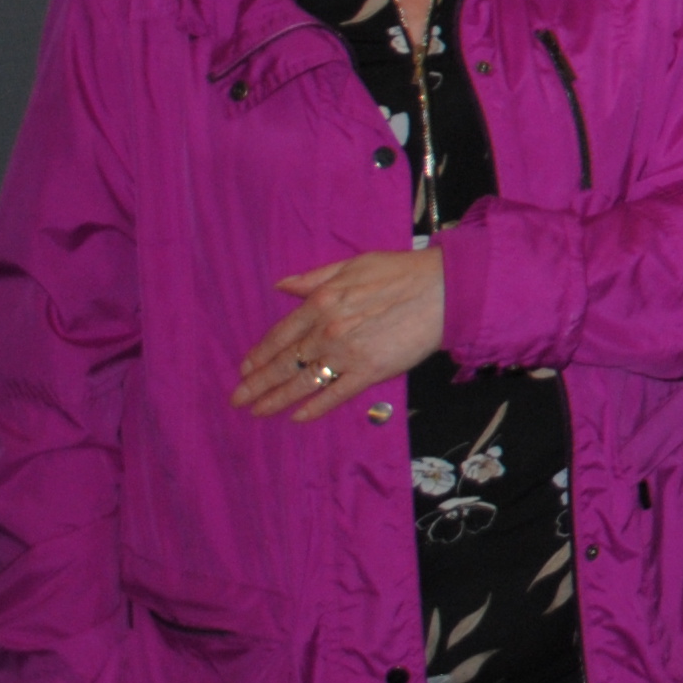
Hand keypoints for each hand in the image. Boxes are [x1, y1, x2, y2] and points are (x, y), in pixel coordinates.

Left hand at [234, 251, 446, 419]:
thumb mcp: (352, 265)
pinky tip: (298, 417)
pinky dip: (315, 407)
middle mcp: (327, 330)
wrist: (445, 290)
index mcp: (320, 302)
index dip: (260, 354)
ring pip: (303, 382)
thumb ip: (314, 278)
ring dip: (276, 399)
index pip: (280, 335)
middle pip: (284, 362)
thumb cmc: (401, 273)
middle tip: (237, 399)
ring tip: (257, 412)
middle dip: (257, 383)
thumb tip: (281, 286)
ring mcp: (347, 353)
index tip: (245, 369)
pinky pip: (335, 393)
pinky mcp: (370, 371)